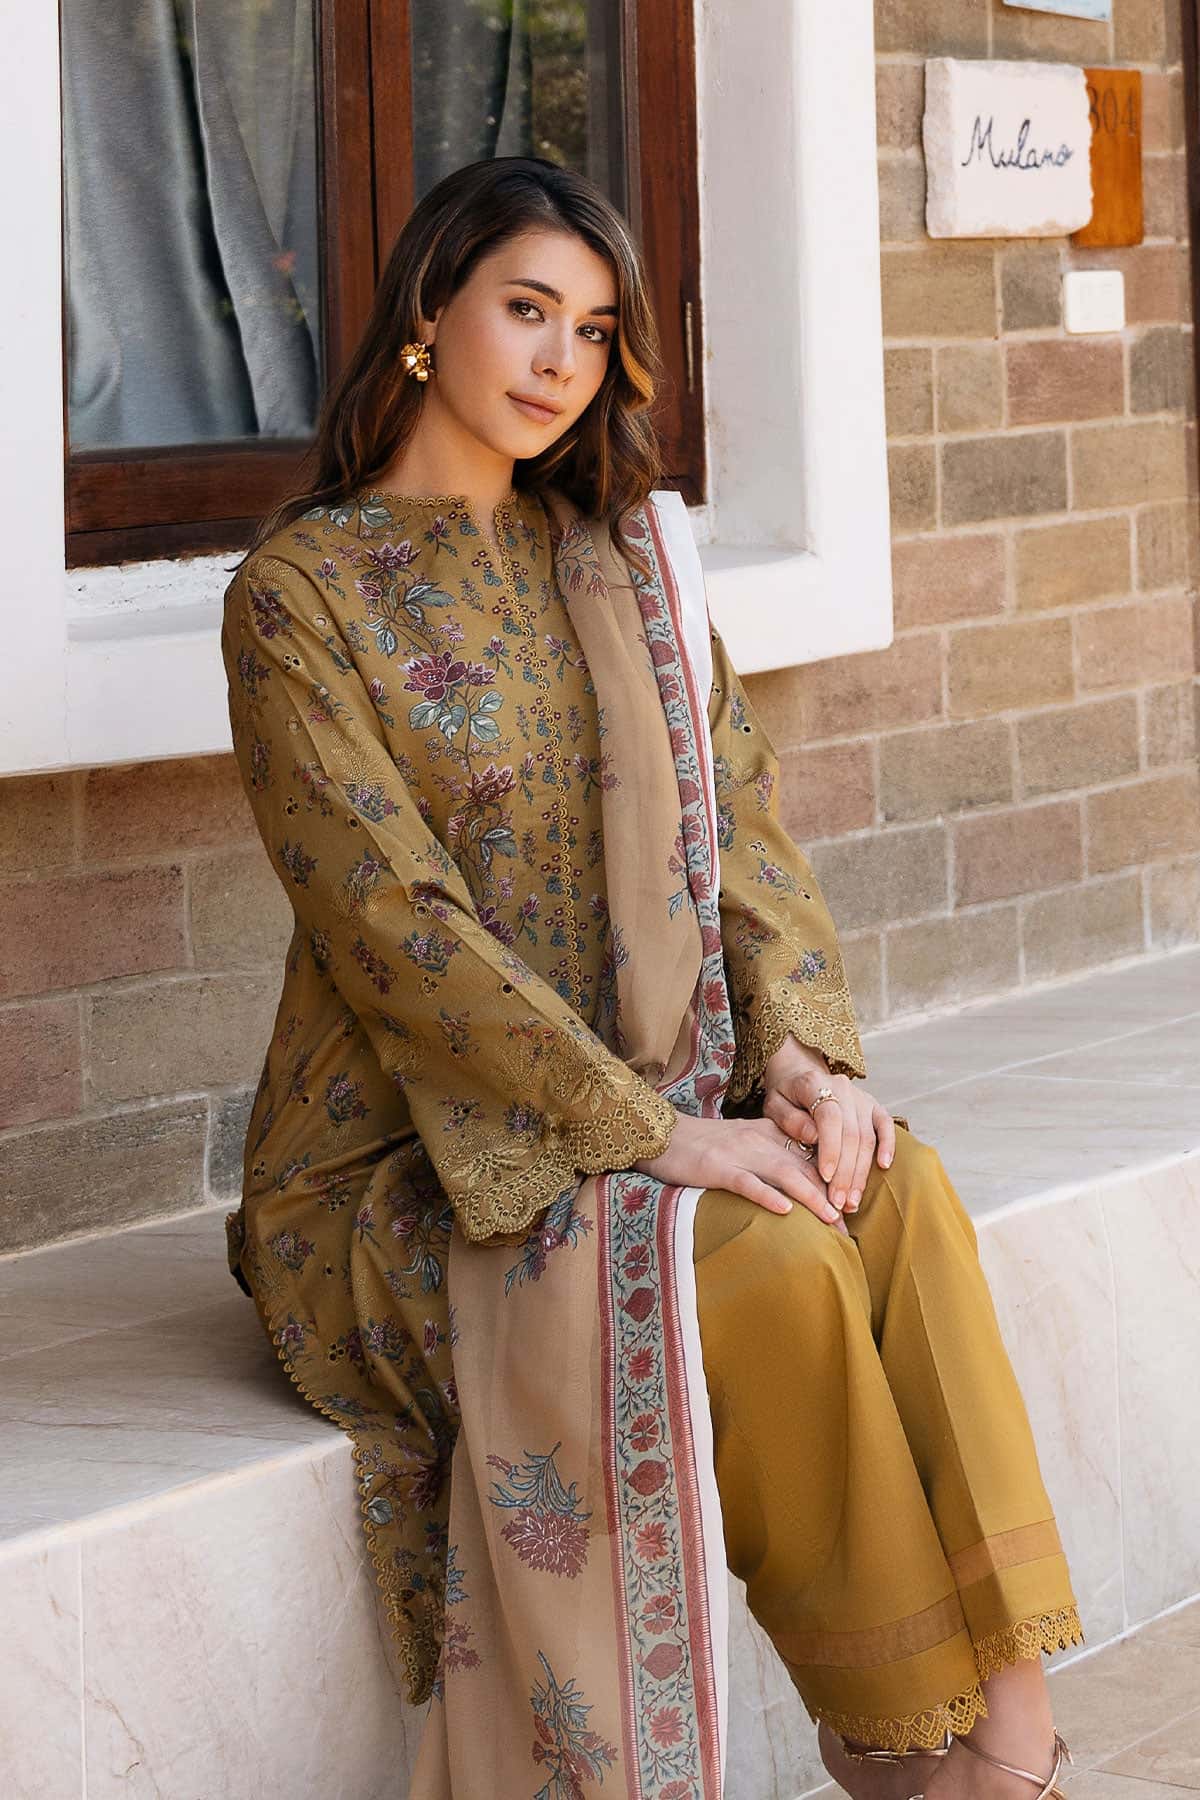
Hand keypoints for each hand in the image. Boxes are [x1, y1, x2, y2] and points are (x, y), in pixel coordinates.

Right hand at [633, 1111, 848, 1228]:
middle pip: (804, 1166)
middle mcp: (759, 1140)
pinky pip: (746, 1182)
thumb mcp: (743, 1144)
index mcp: (768, 1133)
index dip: (833, 1180)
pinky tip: (784, 1210)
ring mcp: (739, 1153)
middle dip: (830, 1195)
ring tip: (831, 1218)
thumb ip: (770, 1155)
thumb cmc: (702, 1146)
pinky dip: (767, 1195)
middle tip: (848, 1225)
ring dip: (810, 1196)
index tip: (850, 1206)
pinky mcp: (717, 1168)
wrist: (662, 1136)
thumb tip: (799, 1184)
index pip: (810, 1155)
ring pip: (784, 1173)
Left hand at [760, 1036, 894, 1216]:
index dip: (830, 1149)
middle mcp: (842, 1086)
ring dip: (861, 1172)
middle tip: (837, 1203)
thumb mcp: (773, 1105)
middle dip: (845, 1172)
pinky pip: (886, 1124)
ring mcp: (860, 1096)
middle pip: (851, 1133)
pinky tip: (884, 1167)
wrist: (799, 1077)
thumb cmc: (784, 1098)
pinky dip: (888, 1145)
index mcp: (814, 1083)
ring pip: (867, 1136)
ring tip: (851, 1201)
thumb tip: (813, 1137)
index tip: (825, 1178)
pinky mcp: (873, 1105)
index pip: (829, 1117)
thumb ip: (789, 1119)